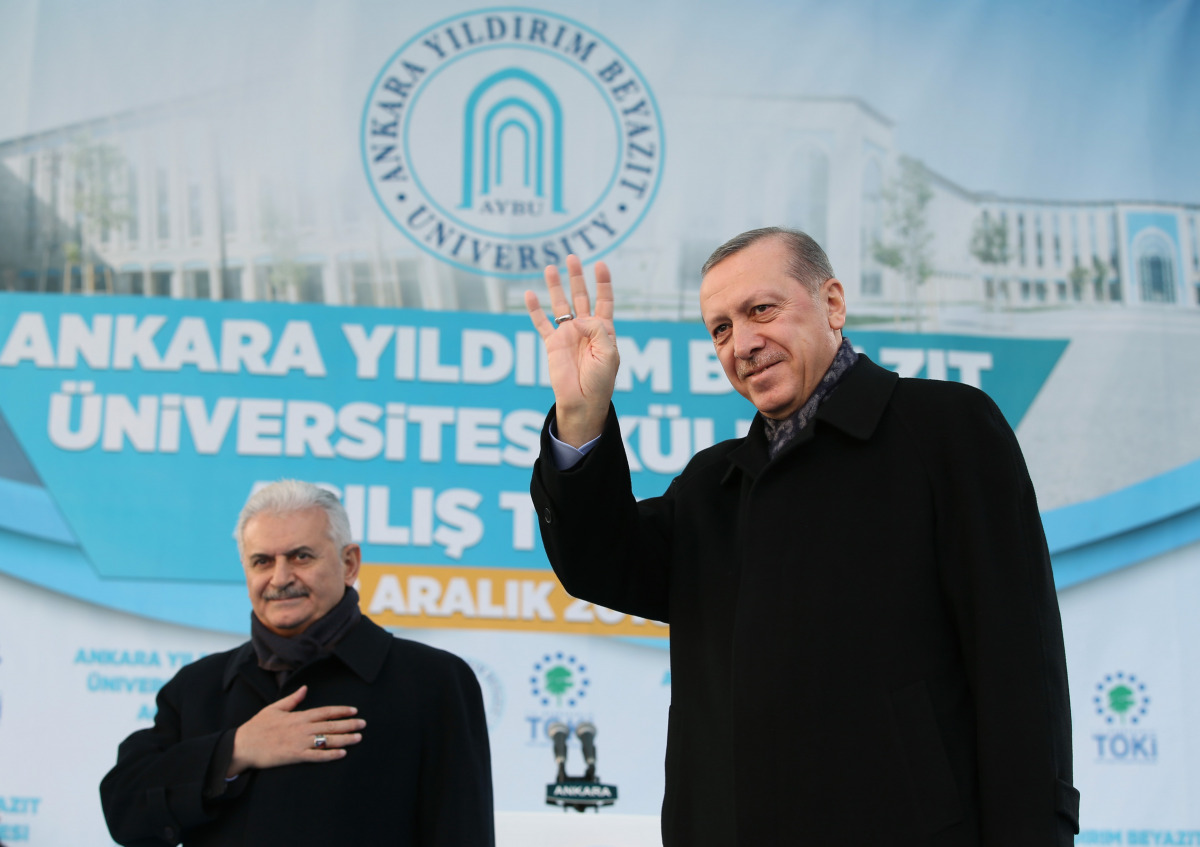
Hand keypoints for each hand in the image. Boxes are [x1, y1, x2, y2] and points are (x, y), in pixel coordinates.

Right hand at [227, 685, 364, 775]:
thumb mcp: (274, 708)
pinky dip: (330, 755)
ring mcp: (299, 743)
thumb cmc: (258, 726)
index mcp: (298, 716)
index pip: (325, 712)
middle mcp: (302, 728)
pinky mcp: (294, 756)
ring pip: (327, 740)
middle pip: (330, 726)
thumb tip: (304, 688)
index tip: (354, 710)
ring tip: (358, 738)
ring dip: (345, 739)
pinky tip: (342, 754)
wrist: (243, 746)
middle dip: (349, 724)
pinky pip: (316, 756)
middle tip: (364, 724)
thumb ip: (292, 699)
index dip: (341, 711)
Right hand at [524, 255, 618, 445]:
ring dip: (555, 286)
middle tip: (572, 258)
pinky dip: (535, 309)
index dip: (603, 283)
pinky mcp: (552, 344)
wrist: (583, 402)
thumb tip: (579, 318)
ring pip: (560, 305)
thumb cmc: (600, 381)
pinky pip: (542, 323)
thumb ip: (596, 330)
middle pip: (581, 296)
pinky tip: (529, 294)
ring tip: (550, 268)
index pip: (604, 300)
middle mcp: (585, 329)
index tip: (600, 264)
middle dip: (577, 277)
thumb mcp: (608, 354)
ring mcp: (568, 335)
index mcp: (603, 331)